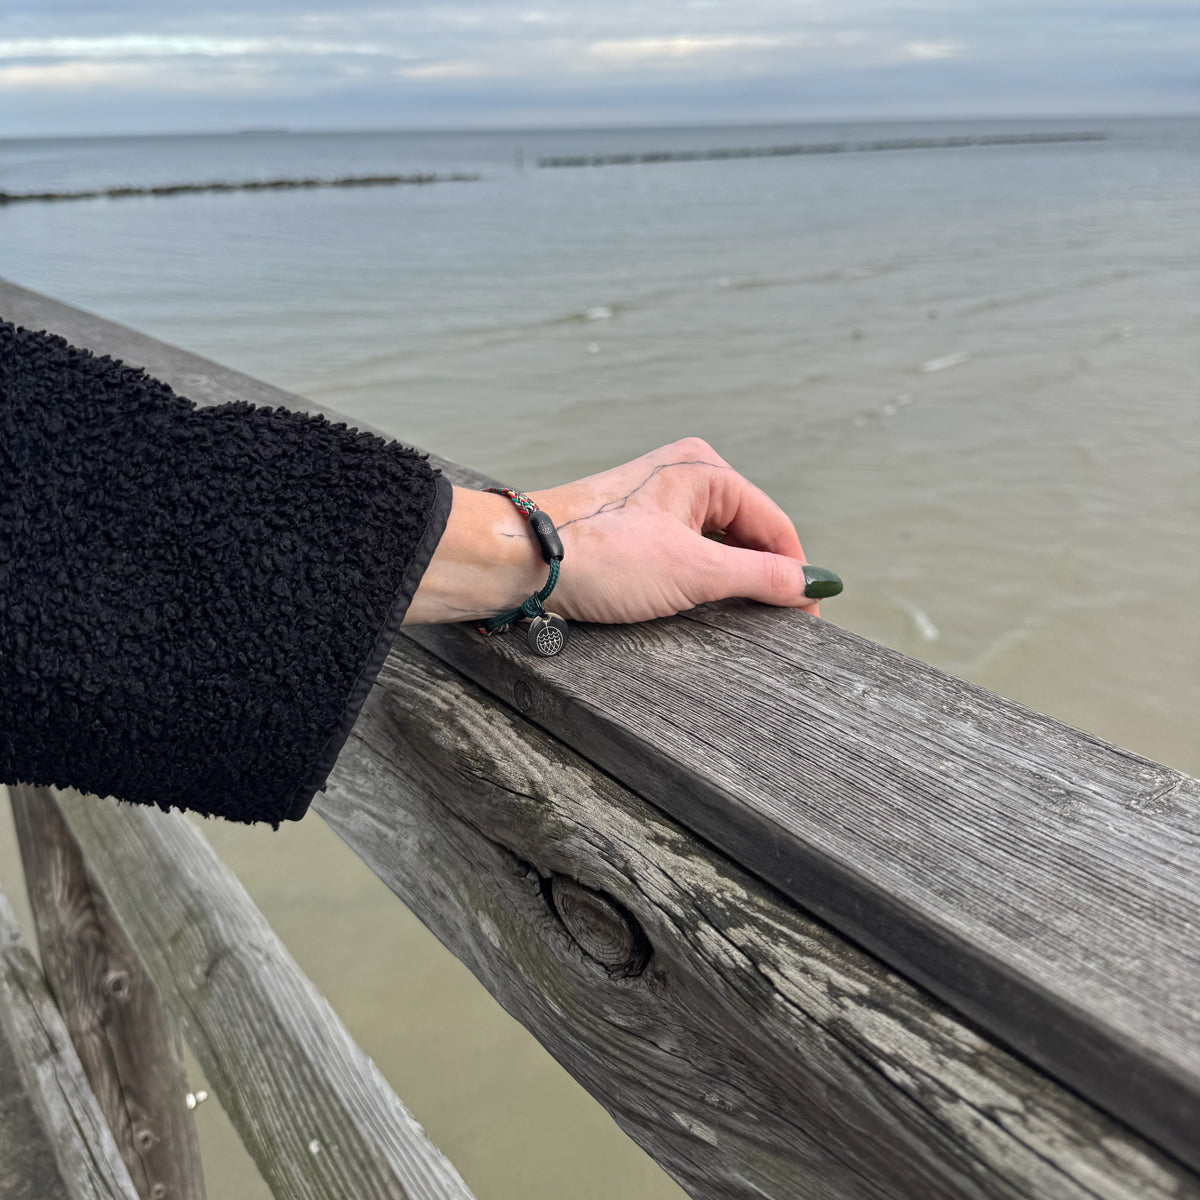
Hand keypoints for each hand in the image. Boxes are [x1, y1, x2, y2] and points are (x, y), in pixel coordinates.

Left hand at [403, 438, 839, 625]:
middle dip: (760, 578)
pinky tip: (691, 606)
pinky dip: (697, 580)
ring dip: (727, 582)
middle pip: (747, 533)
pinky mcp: (634, 527)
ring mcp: (657, 501)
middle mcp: (684, 476)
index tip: (808, 620)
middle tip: (772, 627)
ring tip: (729, 619)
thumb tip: (812, 586)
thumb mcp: (694, 571)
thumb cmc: (601, 556)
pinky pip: (686, 553)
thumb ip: (760, 577)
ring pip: (716, 546)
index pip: (773, 525)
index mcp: (705, 469)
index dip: (794, 574)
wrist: (520, 559)